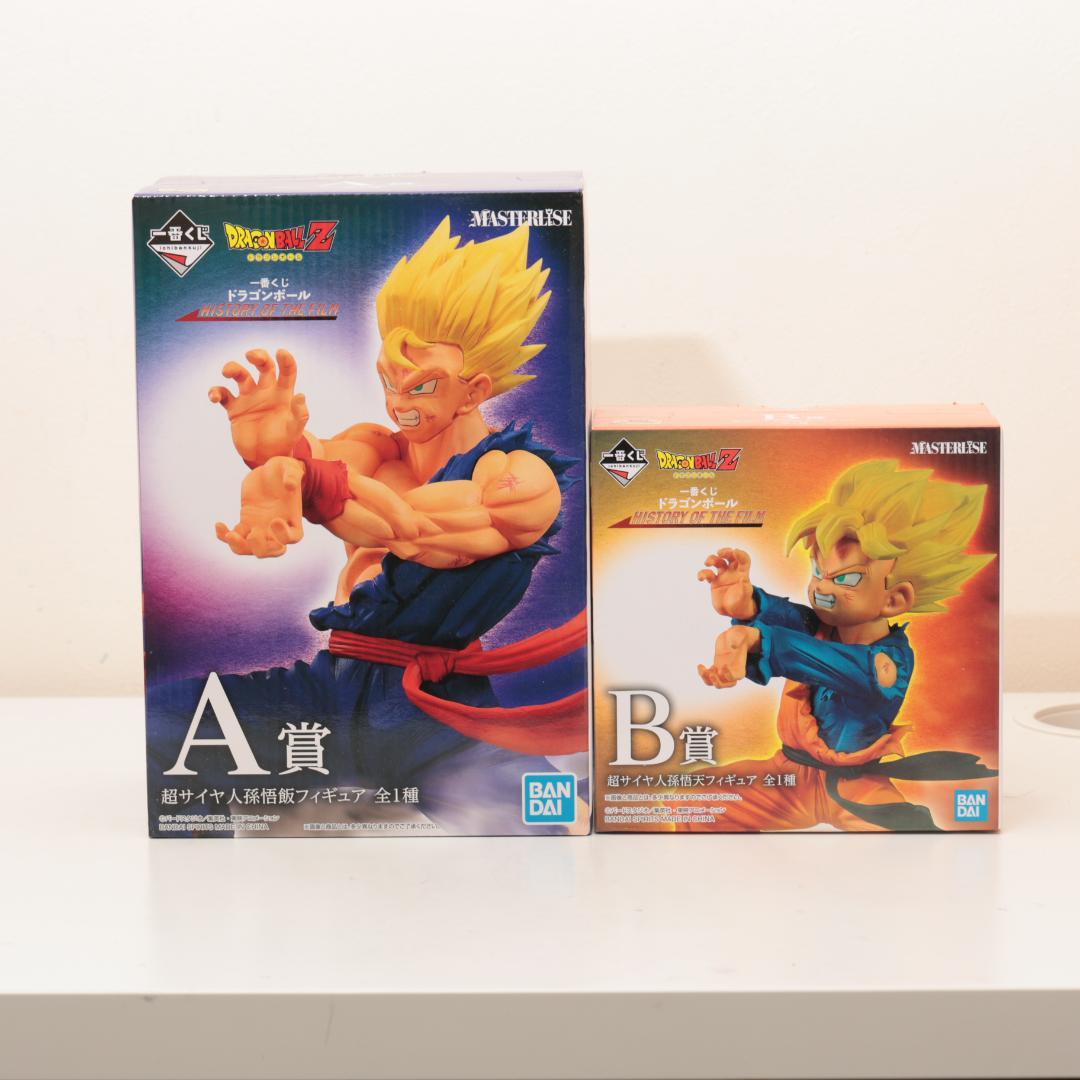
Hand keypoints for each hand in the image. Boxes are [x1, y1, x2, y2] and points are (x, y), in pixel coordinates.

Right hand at [209, 348, 308, 466]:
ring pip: (240, 375)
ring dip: (232, 368)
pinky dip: (216, 392)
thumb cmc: (284, 441)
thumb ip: (299, 414)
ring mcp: (249, 398)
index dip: (286, 361)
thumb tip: (301, 396)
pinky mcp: (234, 408)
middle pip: (263, 366)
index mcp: (283, 394)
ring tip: (227, 373)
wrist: (265, 457)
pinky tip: (214, 397)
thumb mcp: (295, 430)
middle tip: (251, 356)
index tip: (281, 352)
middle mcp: (266, 391)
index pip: (287, 372)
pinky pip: (223, 394)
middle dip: (257, 356)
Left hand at [216, 457, 304, 557]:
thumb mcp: (290, 468)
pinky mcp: (245, 523)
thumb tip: (290, 485)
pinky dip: (224, 535)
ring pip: (250, 548)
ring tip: (230, 535)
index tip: (275, 520)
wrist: (269, 472)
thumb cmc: (284, 470)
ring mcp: (260, 528)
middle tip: (252, 534)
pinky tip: (219, 525)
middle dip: (261, 548)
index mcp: (292, 518)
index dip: (284, 535)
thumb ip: (293, 476)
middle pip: (272, 551)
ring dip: (240, 547)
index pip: (293, 537)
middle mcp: (277, 529)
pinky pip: (235, 536)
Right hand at [697, 547, 755, 618]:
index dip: (740, 554)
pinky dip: (703, 574)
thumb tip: (744, 578)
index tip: (735, 552)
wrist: (732, 612)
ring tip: (707, 563)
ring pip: (717, 562)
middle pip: (729, 556)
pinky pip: (707, 574)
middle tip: (719, 553)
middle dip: (725, 552)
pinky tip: (700, 578)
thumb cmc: (742, 604)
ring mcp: (722, 576)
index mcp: (743, 573)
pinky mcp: (714, 582)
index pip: (743, 559)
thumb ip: (745, 589)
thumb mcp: (745, 598)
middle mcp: (732, 572)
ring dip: (712, 559)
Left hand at [698, 625, 759, 688]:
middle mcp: (733, 669)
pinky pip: (709, 675)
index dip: (731, 675)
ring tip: (702, 669)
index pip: (738, 676)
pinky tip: (700, 665)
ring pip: (716, 682)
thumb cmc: (740, 634)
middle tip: (711, 674)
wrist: (735, 636)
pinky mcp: (716, 666)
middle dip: (719, 682)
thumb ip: (737, 638)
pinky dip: (703, 673)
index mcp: (741, 663)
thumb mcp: (740, 632)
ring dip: (708, 680)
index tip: (724, 666)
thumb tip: (732, 646)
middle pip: (728, 684)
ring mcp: (724, 669)